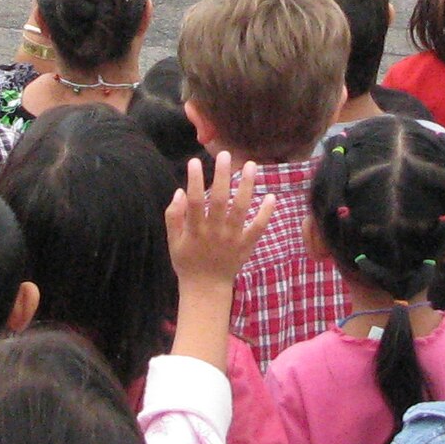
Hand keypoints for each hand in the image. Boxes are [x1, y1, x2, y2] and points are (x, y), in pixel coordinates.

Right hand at [166, 152, 275, 290]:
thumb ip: (173, 217)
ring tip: (251, 165)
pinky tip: (271, 197)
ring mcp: (232, 239)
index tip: (194, 161)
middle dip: (222, 176)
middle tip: (225, 155)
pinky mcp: (246, 245)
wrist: (206, 288)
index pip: (194, 201)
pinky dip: (266, 214)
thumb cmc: (187, 262)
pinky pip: (258, 228)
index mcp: (195, 230)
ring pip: (240, 209)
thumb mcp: (173, 241)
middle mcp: (215, 232)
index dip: (194, 180)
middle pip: (219, 200)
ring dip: (246, 186)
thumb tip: (179, 191)